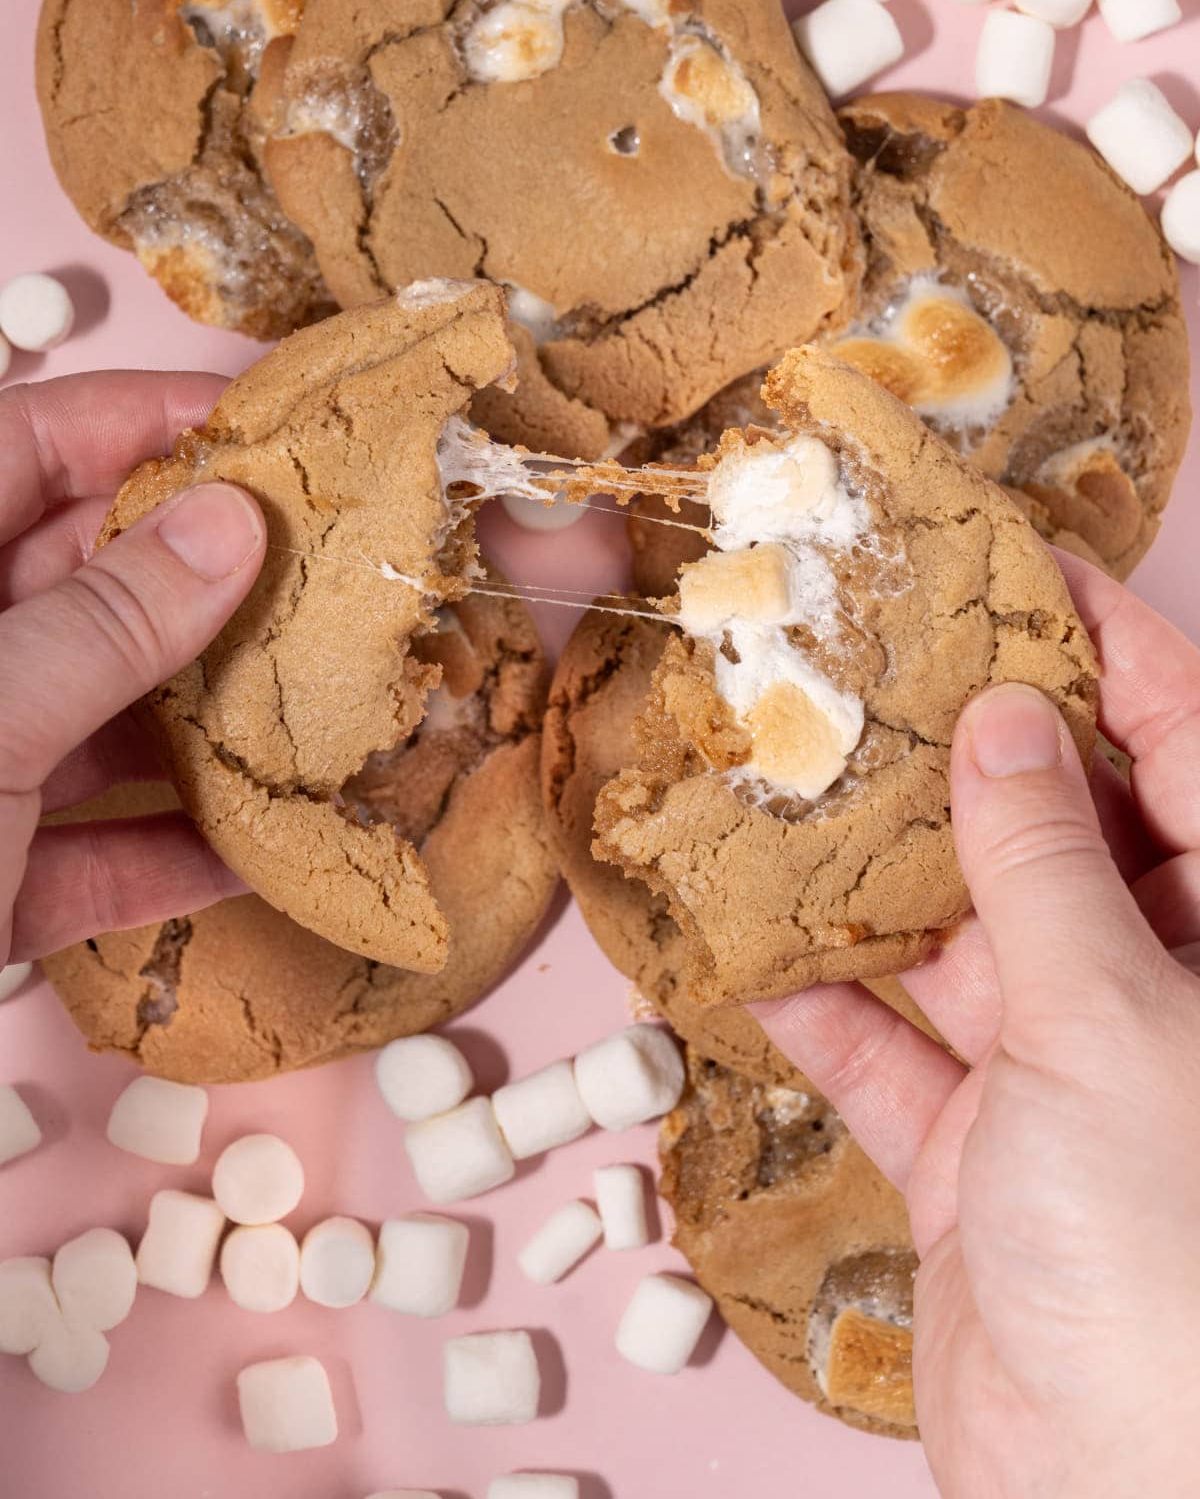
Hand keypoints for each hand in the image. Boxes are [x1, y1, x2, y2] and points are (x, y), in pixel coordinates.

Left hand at [0, 370, 265, 964]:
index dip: (146, 420)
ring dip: (202, 725)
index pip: (26, 445)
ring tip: (321, 705)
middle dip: (204, 583)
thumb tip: (226, 521)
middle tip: (333, 573)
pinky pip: (80, 849)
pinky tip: (260, 856)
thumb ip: (103, 624)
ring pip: (91, 718)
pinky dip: (161, 856)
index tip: (272, 424)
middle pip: (77, 583)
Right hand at [755, 553, 1199, 1498]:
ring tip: (783, 770)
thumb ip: (1045, 866)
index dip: (1114, 648)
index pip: (1188, 748)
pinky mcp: (980, 1154)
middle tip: (868, 653)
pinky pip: (891, 1051)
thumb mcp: (1115, 1023)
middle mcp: (1160, 991)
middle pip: (1060, 829)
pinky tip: (740, 945)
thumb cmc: (1171, 1249)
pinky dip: (819, 1006)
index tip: (1023, 564)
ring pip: (961, 933)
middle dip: (965, 746)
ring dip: (872, 870)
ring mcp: (1066, 1076)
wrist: (1118, 1496)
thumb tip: (1005, 721)